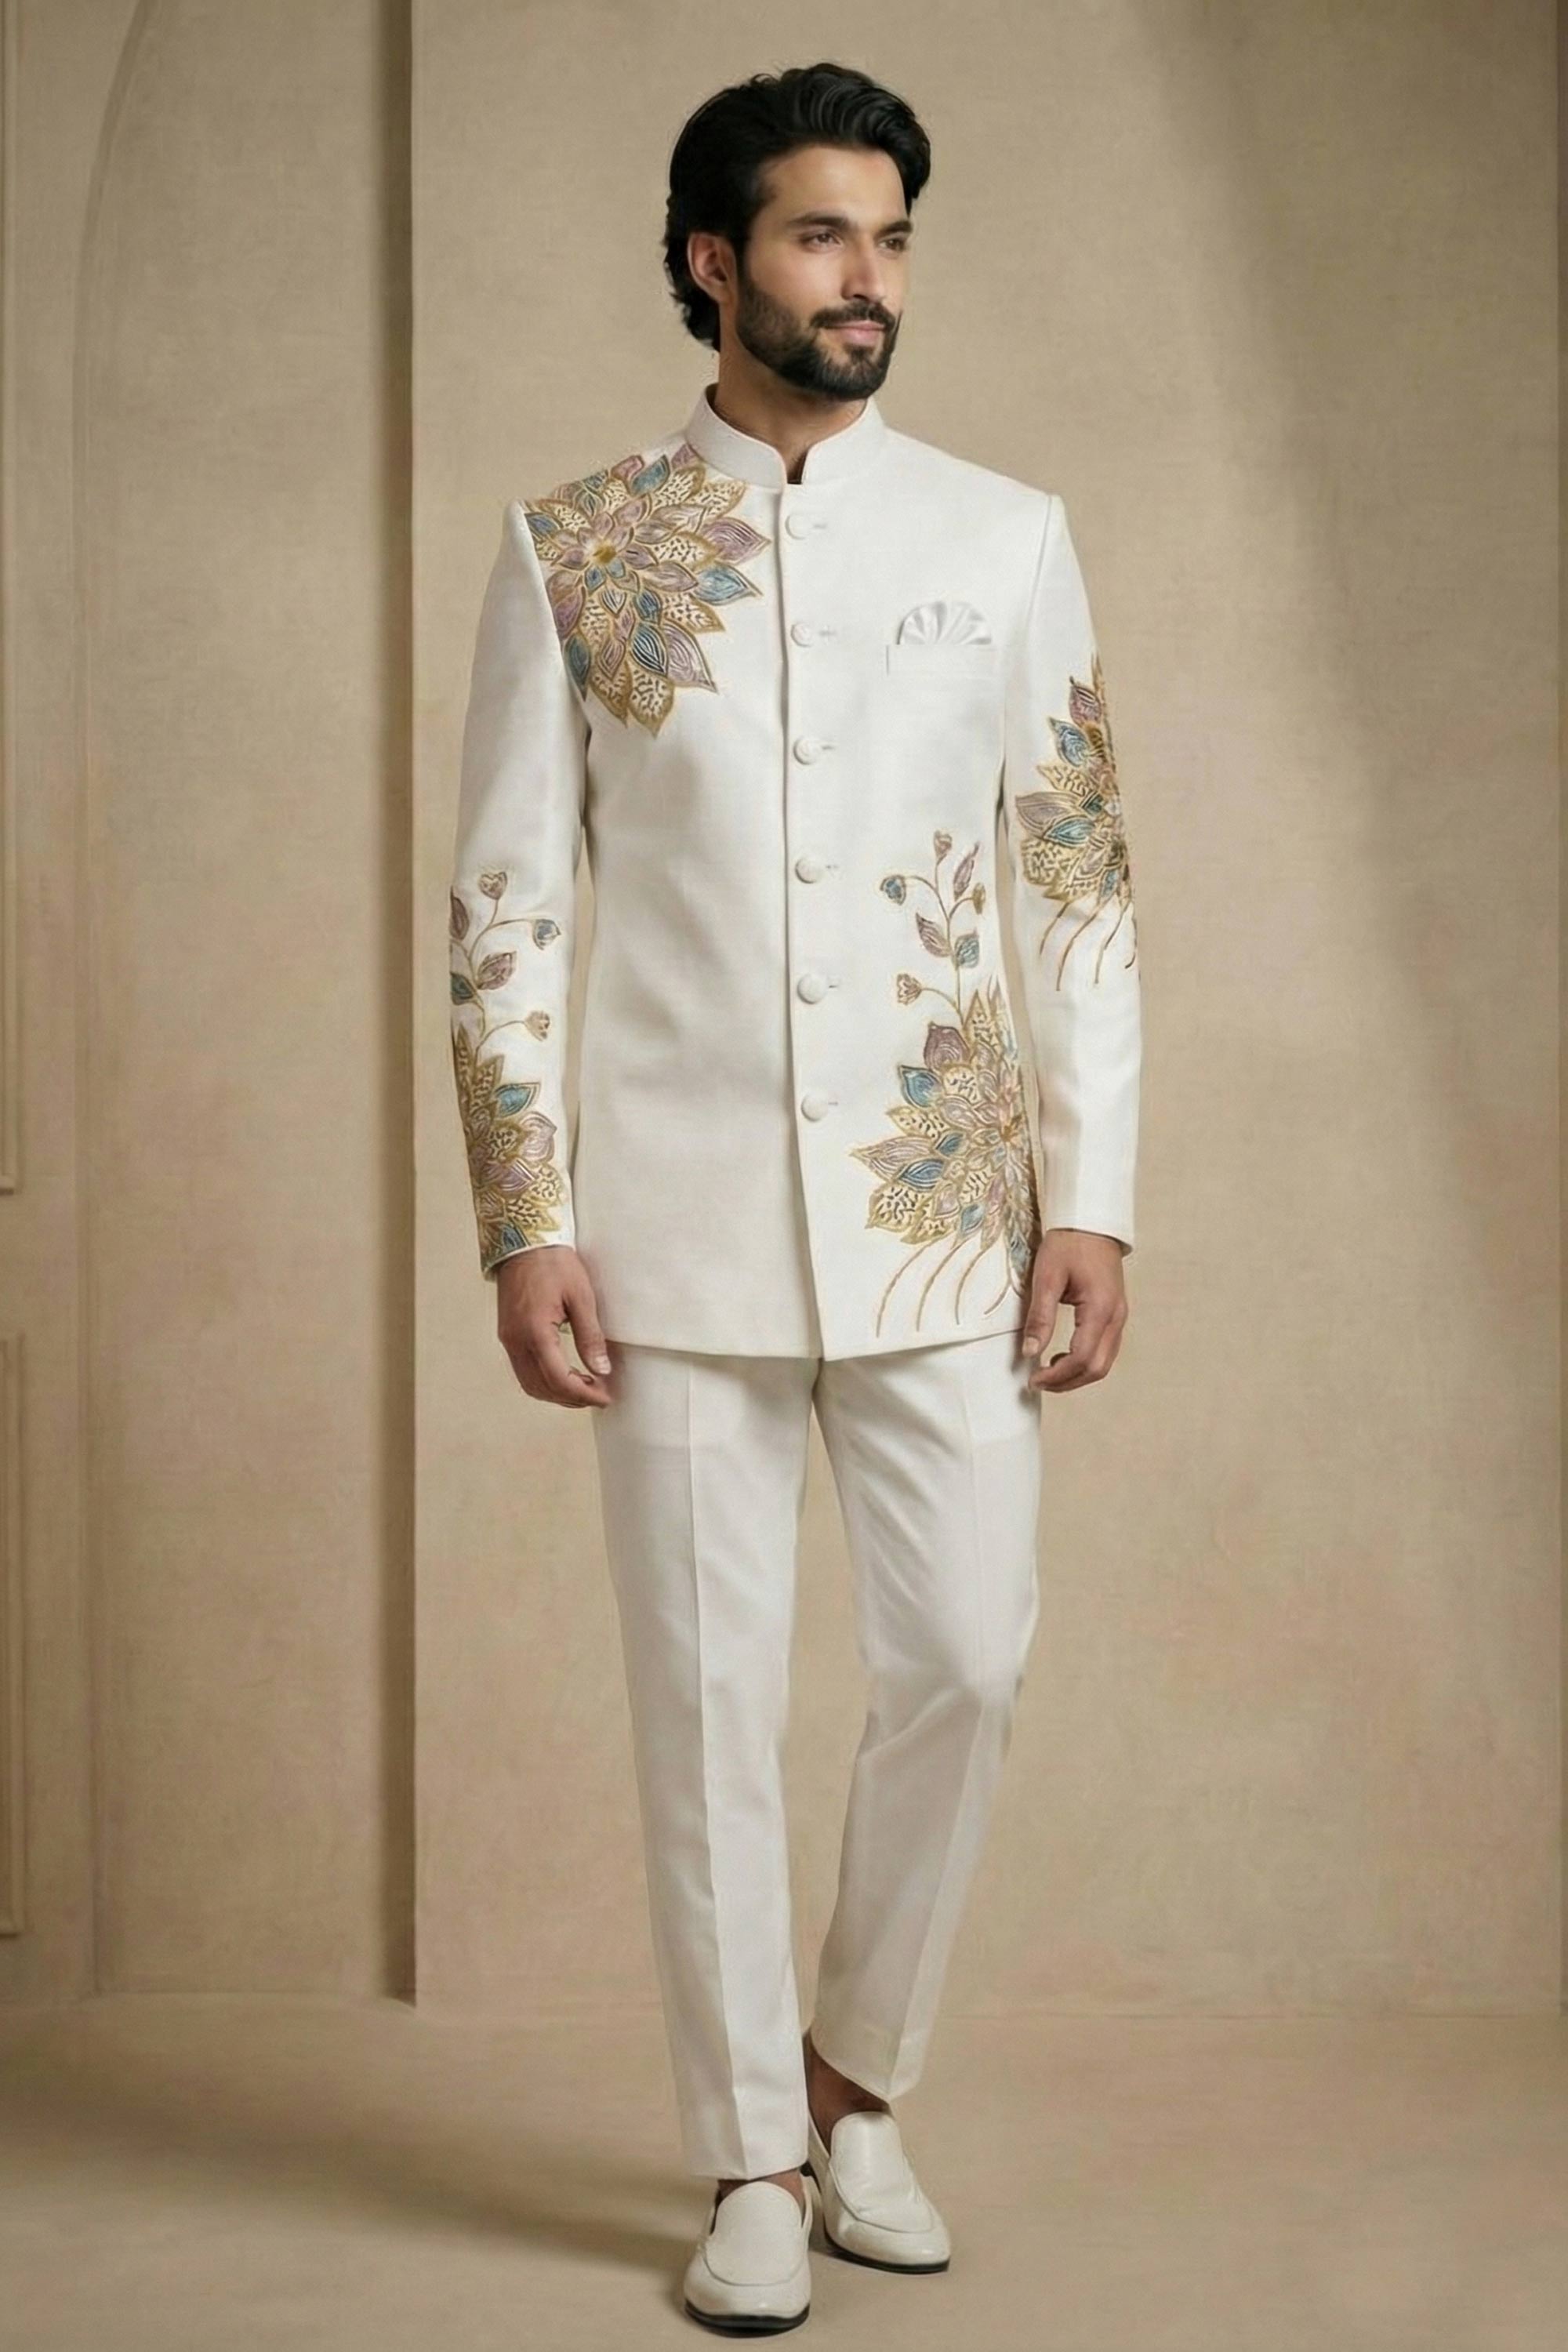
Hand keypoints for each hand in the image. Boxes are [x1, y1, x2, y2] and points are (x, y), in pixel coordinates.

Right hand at [494, 1245, 614, 1408]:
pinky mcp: (507, 1334)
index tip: (605, 1396)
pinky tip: (564, 1375)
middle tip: (599, 1395)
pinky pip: (522, 1370)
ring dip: (556, 1393)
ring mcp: (508, 1339)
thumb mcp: (580, 1296)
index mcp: (535, 1332)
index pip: (558, 1379)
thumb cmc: (553, 1263)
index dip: (584, 1394)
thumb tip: (602, 1370)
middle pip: (541, 1388)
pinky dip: (543, 1381)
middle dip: (572, 1399)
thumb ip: (590, 1336)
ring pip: (529, 1383)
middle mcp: (515, 1340)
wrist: (522, 1240)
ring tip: (584, 1388)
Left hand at [1020, 1228, 1129, 1392]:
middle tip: (1038, 1382)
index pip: (1081, 1358)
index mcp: (1101, 1309)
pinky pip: (1105, 1350)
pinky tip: (1063, 1357)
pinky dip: (1085, 1362)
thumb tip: (1030, 1353)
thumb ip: (1040, 1317)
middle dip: (1067, 1382)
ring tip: (1048, 1372)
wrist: (1091, 1222)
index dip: (1057, 1376)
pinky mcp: (1116, 1314)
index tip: (1032, 1379)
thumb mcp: (1047, 1277)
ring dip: (1077, 1375)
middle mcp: (1116, 1317)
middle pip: (1097, 1368)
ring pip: (1104, 1362)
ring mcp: (1120, 1317)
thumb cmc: (1068, 1244)